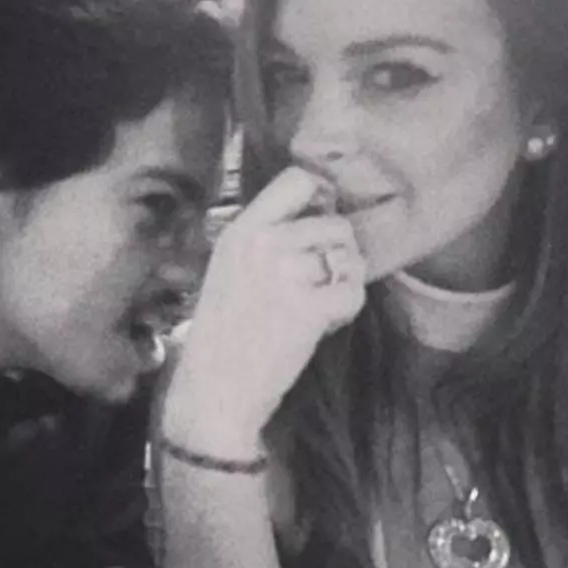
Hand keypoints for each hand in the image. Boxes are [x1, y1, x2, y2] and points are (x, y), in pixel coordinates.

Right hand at [162, 166, 366, 455]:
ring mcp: (286, 273)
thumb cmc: (223, 331)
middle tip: (319, 283)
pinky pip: (353, 292)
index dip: (322, 198)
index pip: (298, 179)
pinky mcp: (308, 307)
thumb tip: (323, 213)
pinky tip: (324, 323)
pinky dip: (347, 310)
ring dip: (344, 283)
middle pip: (335, 224)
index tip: (321, 222)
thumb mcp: (230, 267)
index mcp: (241, 229)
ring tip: (318, 305)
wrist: (214, 388)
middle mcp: (264, 243)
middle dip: (338, 253)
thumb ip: (267, 238)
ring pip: (349, 259)